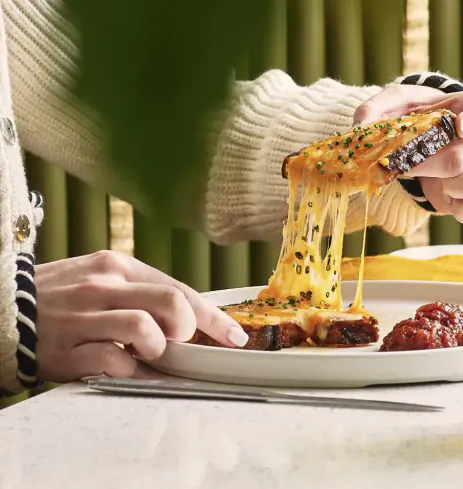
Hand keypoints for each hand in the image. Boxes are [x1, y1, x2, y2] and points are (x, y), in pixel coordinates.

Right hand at [34, 251, 248, 381]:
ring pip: (145, 330)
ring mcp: (83, 316)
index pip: (178, 288)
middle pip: (171, 303)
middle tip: (183, 343)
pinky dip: (133, 372)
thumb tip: (188, 320)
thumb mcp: (99, 280)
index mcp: (116, 266)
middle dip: (190, 329)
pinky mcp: (67, 347)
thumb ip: (140, 293)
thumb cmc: (58, 298)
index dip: (212, 316)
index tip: (233, 335)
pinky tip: (131, 371)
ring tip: (148, 353)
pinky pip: (114, 362)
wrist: (0, 310)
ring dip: (157, 349)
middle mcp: (102, 286)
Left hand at [353, 84, 462, 223]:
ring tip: (430, 181)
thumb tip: (361, 127)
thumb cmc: (409, 119)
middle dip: (443, 159)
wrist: (413, 145)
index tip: (459, 126)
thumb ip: (374, 110)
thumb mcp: (390, 106)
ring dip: (456, 185)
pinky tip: (442, 199)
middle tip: (410, 162)